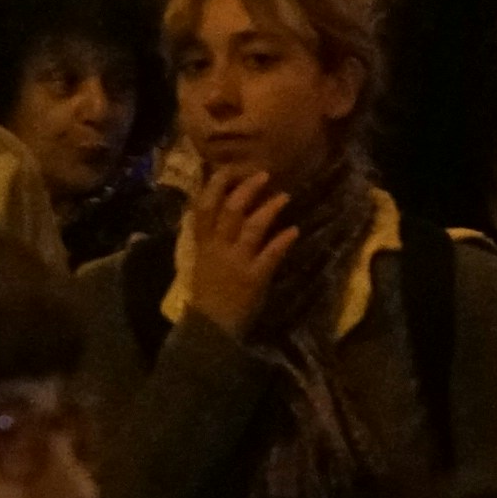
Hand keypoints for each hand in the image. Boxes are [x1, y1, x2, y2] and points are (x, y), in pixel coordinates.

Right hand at [169, 151, 306, 342]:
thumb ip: (210, 239)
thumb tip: (223, 213)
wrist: (210, 328)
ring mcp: (237, 262)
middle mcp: (218, 248)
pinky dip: (282, 241)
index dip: (215, 186)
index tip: (228, 169)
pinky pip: (270, 254)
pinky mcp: (254, 278)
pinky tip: (294, 230)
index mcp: (203, 244)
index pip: (204, 208)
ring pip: (252, 228)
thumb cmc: (208, 294)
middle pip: (230, 211)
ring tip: (284, 197)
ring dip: (269, 209)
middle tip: (263, 175)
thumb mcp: (202, 262)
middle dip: (246, 190)